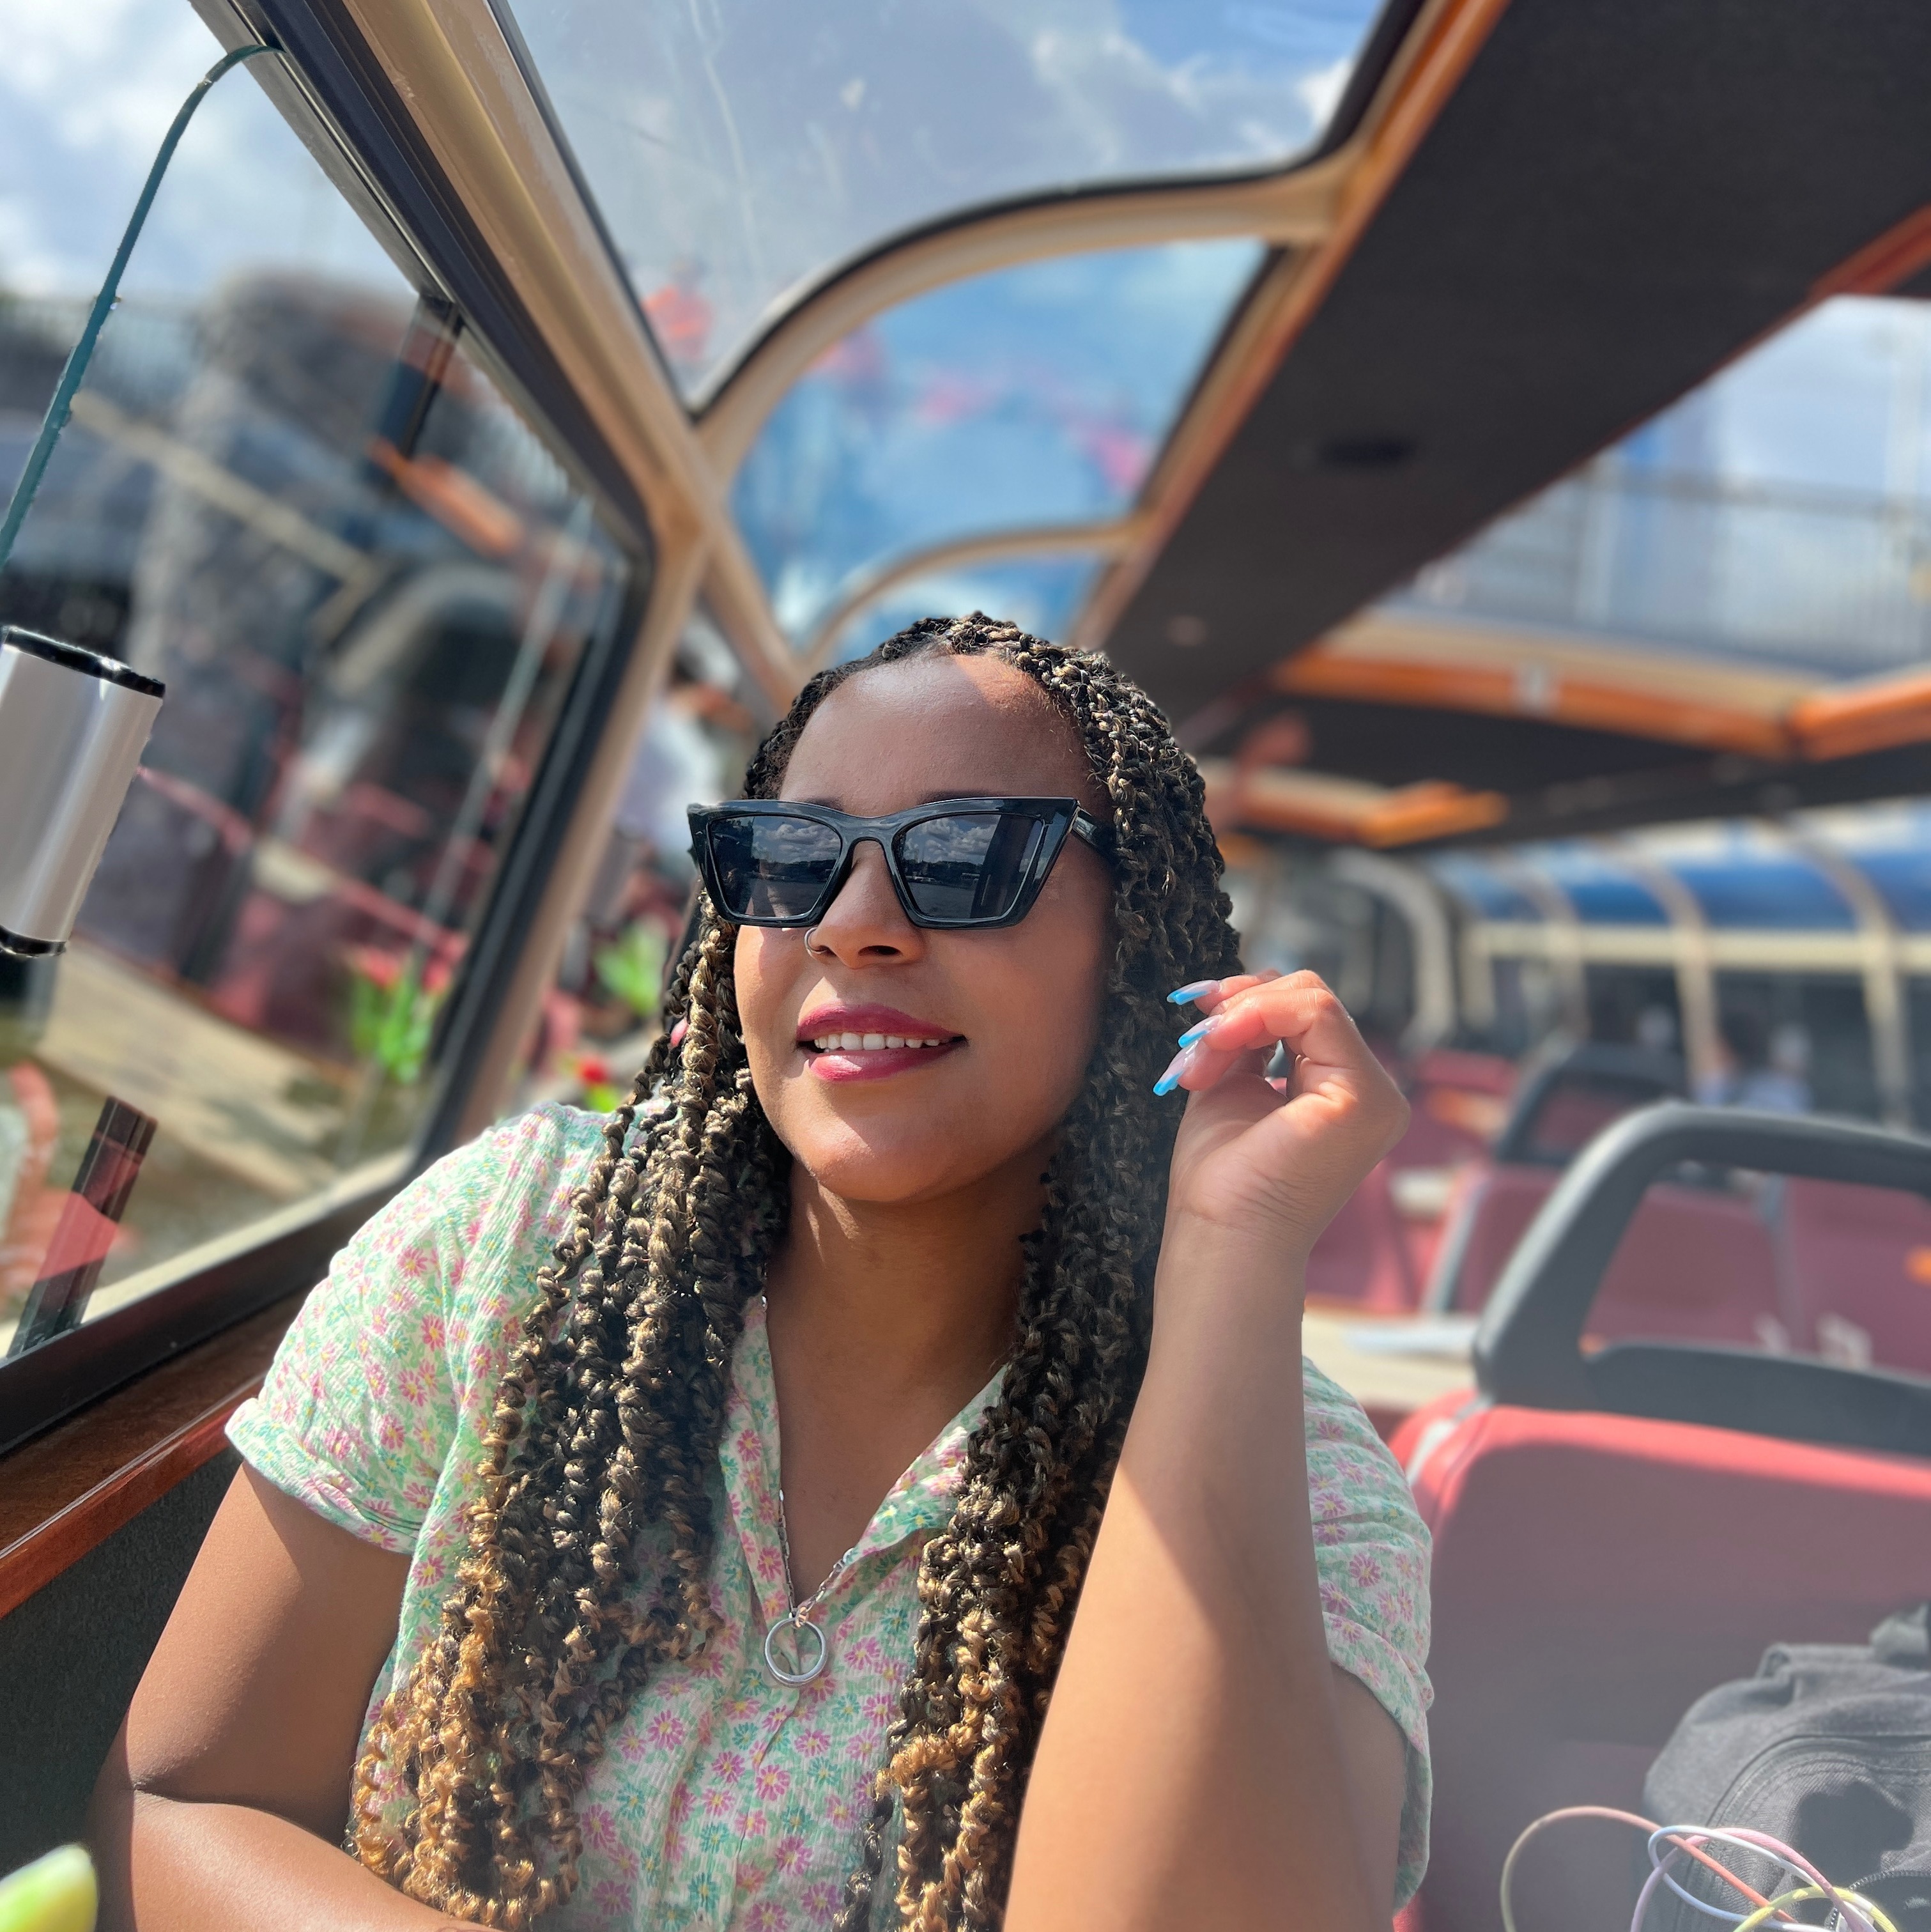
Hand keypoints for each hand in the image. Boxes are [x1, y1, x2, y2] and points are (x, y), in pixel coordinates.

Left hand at [1156, 971, 1408, 1267]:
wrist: (1221, 1235)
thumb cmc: (1221, 1179)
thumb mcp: (1229, 1084)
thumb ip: (1243, 1039)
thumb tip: (1230, 990)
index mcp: (1339, 1090)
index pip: (1301, 1011)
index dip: (1243, 1003)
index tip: (1193, 1025)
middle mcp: (1367, 1092)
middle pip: (1307, 995)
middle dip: (1238, 1007)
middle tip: (1193, 1042)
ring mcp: (1375, 1095)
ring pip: (1311, 996)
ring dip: (1237, 1016)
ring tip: (1199, 1059)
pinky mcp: (1365, 1097)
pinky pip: (1316, 1012)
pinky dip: (1256, 1015)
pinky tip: (1218, 1046)